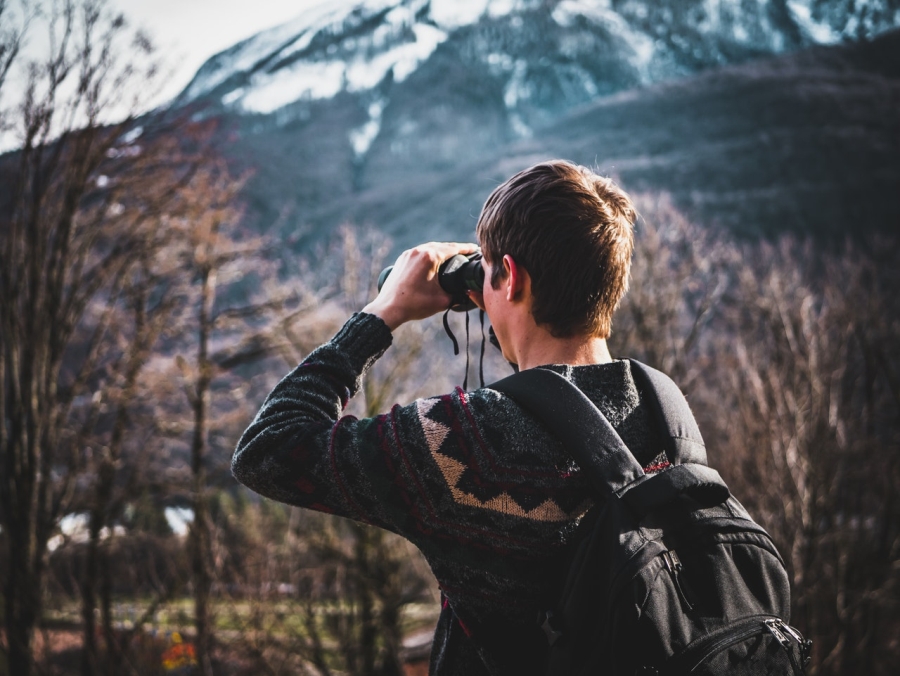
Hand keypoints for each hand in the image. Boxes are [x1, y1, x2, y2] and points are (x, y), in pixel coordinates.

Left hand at [362, 242, 477, 329]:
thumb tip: (466, 292)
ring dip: (442, 251)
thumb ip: (458, 295)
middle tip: (467, 252)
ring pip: (430, 248)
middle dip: (455, 249)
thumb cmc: (414, 305)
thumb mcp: (442, 300)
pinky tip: (434, 260)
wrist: (389, 308)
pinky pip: (420, 253)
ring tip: (453, 256)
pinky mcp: (402, 259)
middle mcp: (419, 251)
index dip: (466, 248)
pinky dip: (430, 255)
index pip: (453, 249)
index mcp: (430, 257)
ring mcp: (409, 254)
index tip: (475, 249)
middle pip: (442, 246)